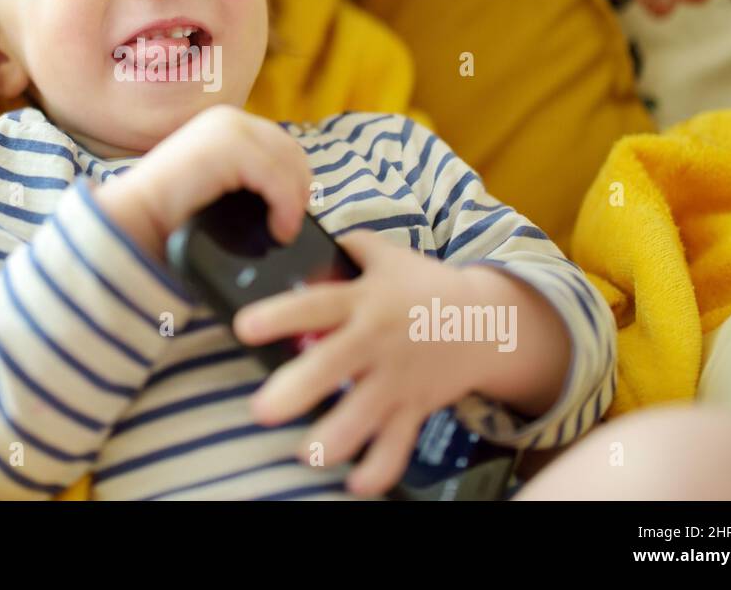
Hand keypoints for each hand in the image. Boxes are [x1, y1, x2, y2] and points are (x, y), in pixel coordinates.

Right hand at [93, 105, 312, 260]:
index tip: (288, 216)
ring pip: (289, 163)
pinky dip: (285, 206)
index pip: (283, 145)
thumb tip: (297, 199)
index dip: (294, 181)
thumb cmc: (174, 215)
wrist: (135, 221)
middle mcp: (228, 118)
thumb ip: (251, 182)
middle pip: (292, 151)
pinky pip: (277, 177)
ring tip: (281, 232)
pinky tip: (278, 230)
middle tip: (287, 226)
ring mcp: (227, 128)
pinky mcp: (227, 147)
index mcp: (226, 124)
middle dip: (298, 190)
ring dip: (293, 202)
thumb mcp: (223, 189)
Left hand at [231, 231, 487, 496]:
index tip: (244, 328)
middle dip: (298, 389)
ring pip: (364, 414)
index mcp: (364, 300)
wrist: (486, 320)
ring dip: (335, 439)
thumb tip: (299, 246)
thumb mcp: (386, 257)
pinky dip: (380, 468)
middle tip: (261, 410)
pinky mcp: (414, 406)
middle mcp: (377, 340)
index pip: (316, 304)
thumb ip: (345, 251)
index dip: (281, 315)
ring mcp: (397, 378)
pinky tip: (355, 484)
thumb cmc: (424, 286)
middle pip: (334, 365)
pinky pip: (398, 444)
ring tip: (306, 455)